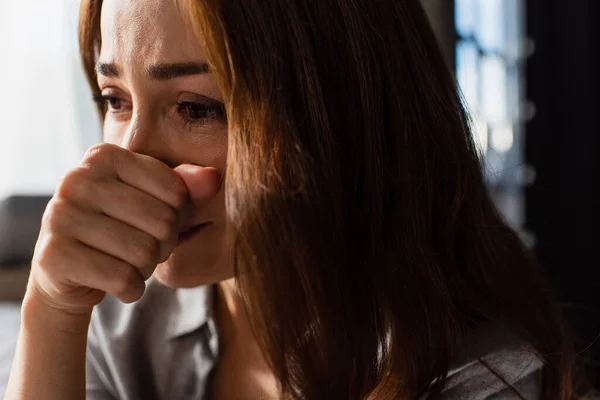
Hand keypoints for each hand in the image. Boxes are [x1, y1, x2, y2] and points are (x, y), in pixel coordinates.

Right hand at [26, 143, 220, 315]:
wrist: (68, 273)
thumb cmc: (121, 229)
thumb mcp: (155, 203)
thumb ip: (186, 188)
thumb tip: (213, 178)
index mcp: (104, 156)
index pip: (176, 191)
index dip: (177, 216)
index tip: (152, 222)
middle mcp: (77, 179)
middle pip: (162, 222)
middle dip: (163, 246)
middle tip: (141, 249)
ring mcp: (60, 216)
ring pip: (144, 253)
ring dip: (146, 269)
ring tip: (126, 263)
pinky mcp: (54, 255)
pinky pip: (123, 279)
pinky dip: (131, 289)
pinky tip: (114, 282)